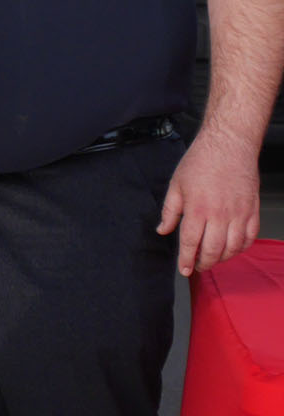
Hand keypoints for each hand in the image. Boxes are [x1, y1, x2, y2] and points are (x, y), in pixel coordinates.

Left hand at [157, 133, 260, 275]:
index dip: (185, 259)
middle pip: (212, 250)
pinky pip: (250, 238)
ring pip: (233, 248)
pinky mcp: (252, 211)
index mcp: (197, 208)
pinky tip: (232, 248)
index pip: (190, 242)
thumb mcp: (176, 184)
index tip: (183, 269)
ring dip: (222, 258)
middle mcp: (219, 215)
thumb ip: (169, 211)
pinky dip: (241, 248)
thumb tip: (163, 230)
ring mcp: (239, 214)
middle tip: (197, 266)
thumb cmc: (200, 162)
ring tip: (213, 258)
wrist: (228, 145)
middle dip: (204, 263)